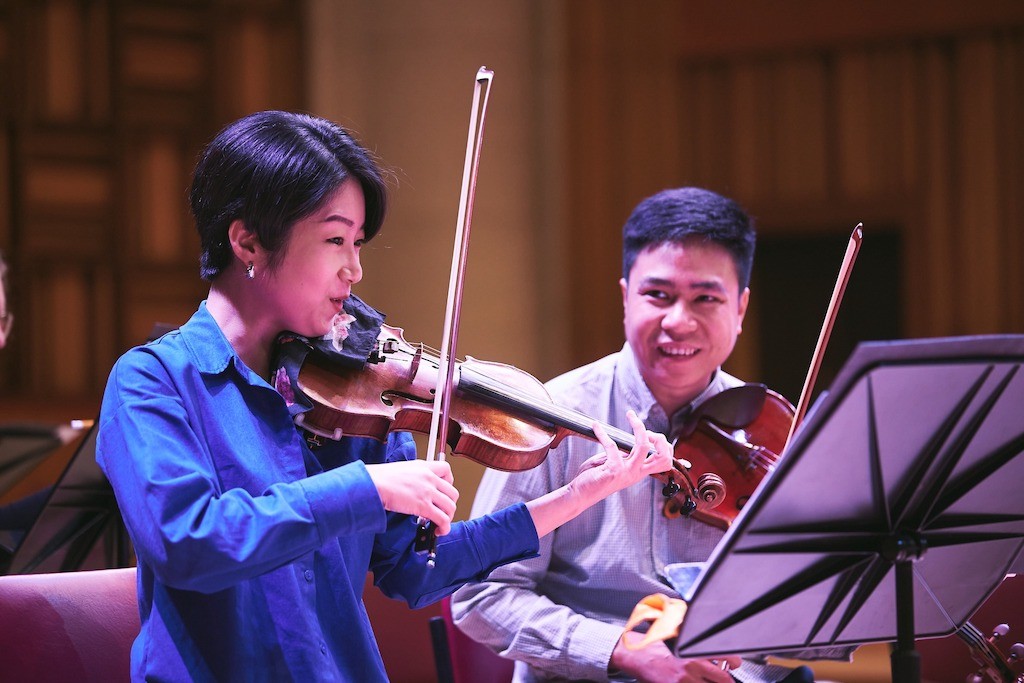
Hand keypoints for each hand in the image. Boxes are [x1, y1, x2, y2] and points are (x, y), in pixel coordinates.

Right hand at [364, 460, 458, 534]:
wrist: (374, 484)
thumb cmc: (381, 478)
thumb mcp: (403, 469)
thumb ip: (415, 476)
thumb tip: (418, 489)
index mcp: (424, 467)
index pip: (446, 469)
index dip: (449, 482)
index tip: (443, 490)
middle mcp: (429, 478)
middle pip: (452, 492)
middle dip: (449, 504)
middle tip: (441, 510)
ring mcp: (428, 492)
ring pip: (450, 507)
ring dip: (448, 518)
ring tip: (440, 523)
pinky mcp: (423, 506)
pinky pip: (443, 519)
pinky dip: (444, 527)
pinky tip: (438, 530)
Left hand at [567, 410, 672, 501]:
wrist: (580, 495)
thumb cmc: (595, 479)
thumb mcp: (615, 465)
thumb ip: (624, 455)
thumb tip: (628, 439)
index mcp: (639, 472)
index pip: (665, 461)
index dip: (663, 446)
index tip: (648, 434)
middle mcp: (636, 473)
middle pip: (663, 457)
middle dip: (660, 438)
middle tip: (645, 428)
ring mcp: (626, 472)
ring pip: (643, 446)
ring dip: (639, 427)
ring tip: (630, 415)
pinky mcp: (613, 470)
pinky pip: (612, 445)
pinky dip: (602, 433)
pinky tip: (595, 426)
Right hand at [610, 635, 740, 682]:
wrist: (636, 655)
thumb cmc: (655, 644)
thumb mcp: (677, 635)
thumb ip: (694, 641)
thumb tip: (712, 648)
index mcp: (694, 649)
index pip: (725, 657)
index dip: (734, 662)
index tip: (734, 664)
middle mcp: (692, 666)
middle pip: (723, 679)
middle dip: (727, 680)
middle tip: (725, 679)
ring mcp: (685, 680)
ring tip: (708, 680)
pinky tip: (695, 681)